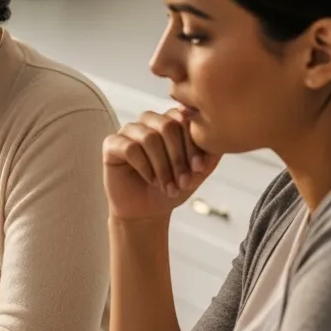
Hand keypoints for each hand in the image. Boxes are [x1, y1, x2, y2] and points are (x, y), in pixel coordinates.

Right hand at [103, 109, 220, 221]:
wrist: (147, 211)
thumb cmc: (174, 187)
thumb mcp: (199, 170)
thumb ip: (211, 149)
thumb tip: (219, 131)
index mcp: (171, 121)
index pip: (184, 118)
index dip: (193, 144)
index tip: (199, 169)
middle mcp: (149, 121)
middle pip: (167, 125)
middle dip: (178, 157)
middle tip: (183, 181)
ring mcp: (129, 131)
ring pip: (149, 137)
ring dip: (162, 167)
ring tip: (168, 186)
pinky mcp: (112, 144)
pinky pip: (130, 148)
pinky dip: (144, 167)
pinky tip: (150, 180)